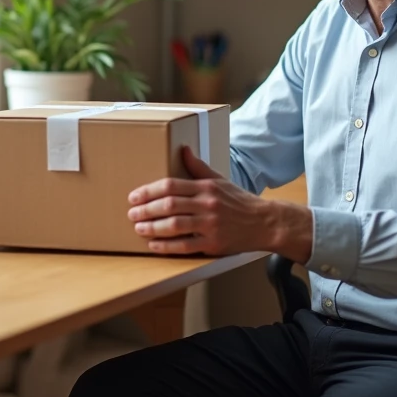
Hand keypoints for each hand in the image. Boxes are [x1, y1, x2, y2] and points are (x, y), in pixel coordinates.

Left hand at [127, 146, 311, 260]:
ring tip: (139, 228)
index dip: (149, 191)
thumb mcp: (219, 180)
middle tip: (132, 214)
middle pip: (169, 205)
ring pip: (174, 225)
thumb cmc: (238, 201)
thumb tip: (183, 150)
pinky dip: (166, 246)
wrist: (264, 222)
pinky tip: (154, 245)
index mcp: (206, 187)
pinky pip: (185, 246)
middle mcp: (207, 204)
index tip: (134, 196)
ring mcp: (210, 225)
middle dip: (146, 210)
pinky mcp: (213, 244)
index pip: (171, 185)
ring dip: (152, 227)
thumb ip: (198, 167)